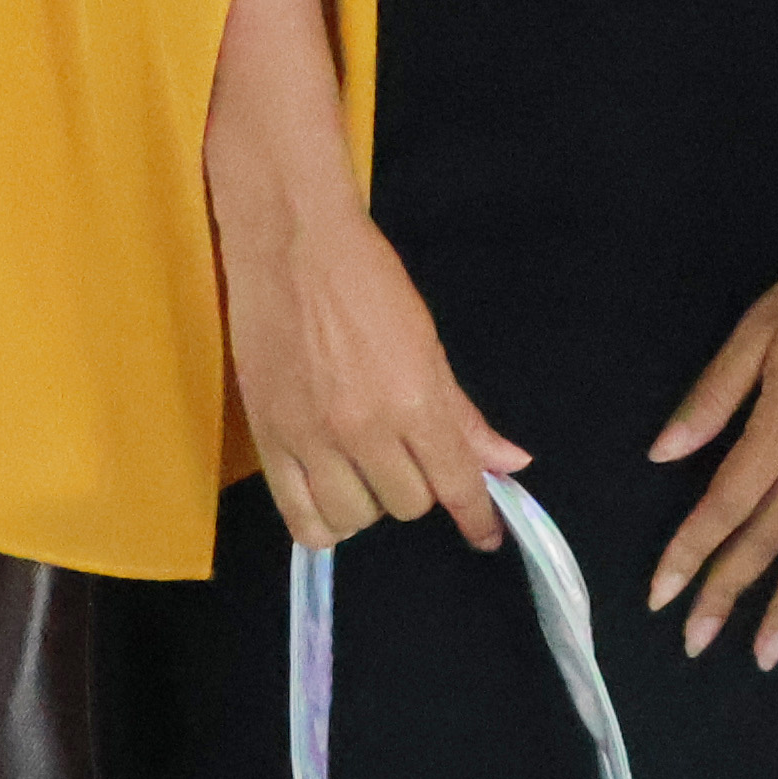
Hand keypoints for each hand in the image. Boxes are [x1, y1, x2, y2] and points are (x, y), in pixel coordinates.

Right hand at [219, 201, 523, 554]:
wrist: (292, 244)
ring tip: (367, 469)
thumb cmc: (369, 281)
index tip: (485, 534)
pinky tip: (333, 496)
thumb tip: (509, 462)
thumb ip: (463, 413)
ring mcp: (311, 440)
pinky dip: (324, 522)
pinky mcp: (268, 442)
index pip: (455, 483)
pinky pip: (300, 519)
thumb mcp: (428, 343)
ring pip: (356, 519)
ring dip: (370, 502)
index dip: (476, 516)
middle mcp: (365, 430)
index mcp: (414, 401)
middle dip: (418, 488)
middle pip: (407, 505)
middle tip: (409, 456)